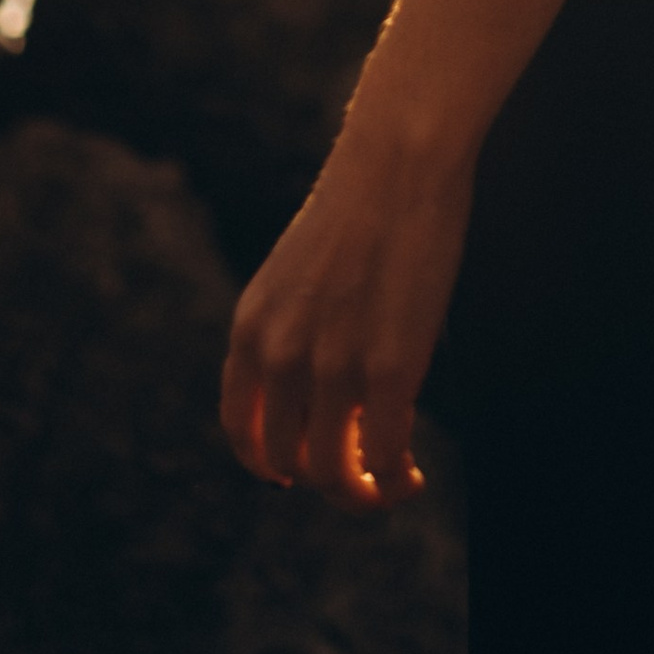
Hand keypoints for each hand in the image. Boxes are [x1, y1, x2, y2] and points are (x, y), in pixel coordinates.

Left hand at [220, 114, 473, 512]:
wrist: (399, 159)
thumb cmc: (362, 206)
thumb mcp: (297, 274)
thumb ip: (293, 331)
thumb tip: (317, 395)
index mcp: (252, 329)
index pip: (242, 430)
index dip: (269, 463)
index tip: (298, 471)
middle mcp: (280, 356)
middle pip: (288, 462)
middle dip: (326, 479)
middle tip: (364, 471)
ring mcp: (333, 366)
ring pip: (334, 473)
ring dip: (362, 493)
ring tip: (391, 483)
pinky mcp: (390, 370)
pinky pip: (382, 456)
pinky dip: (395, 479)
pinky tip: (412, 474)